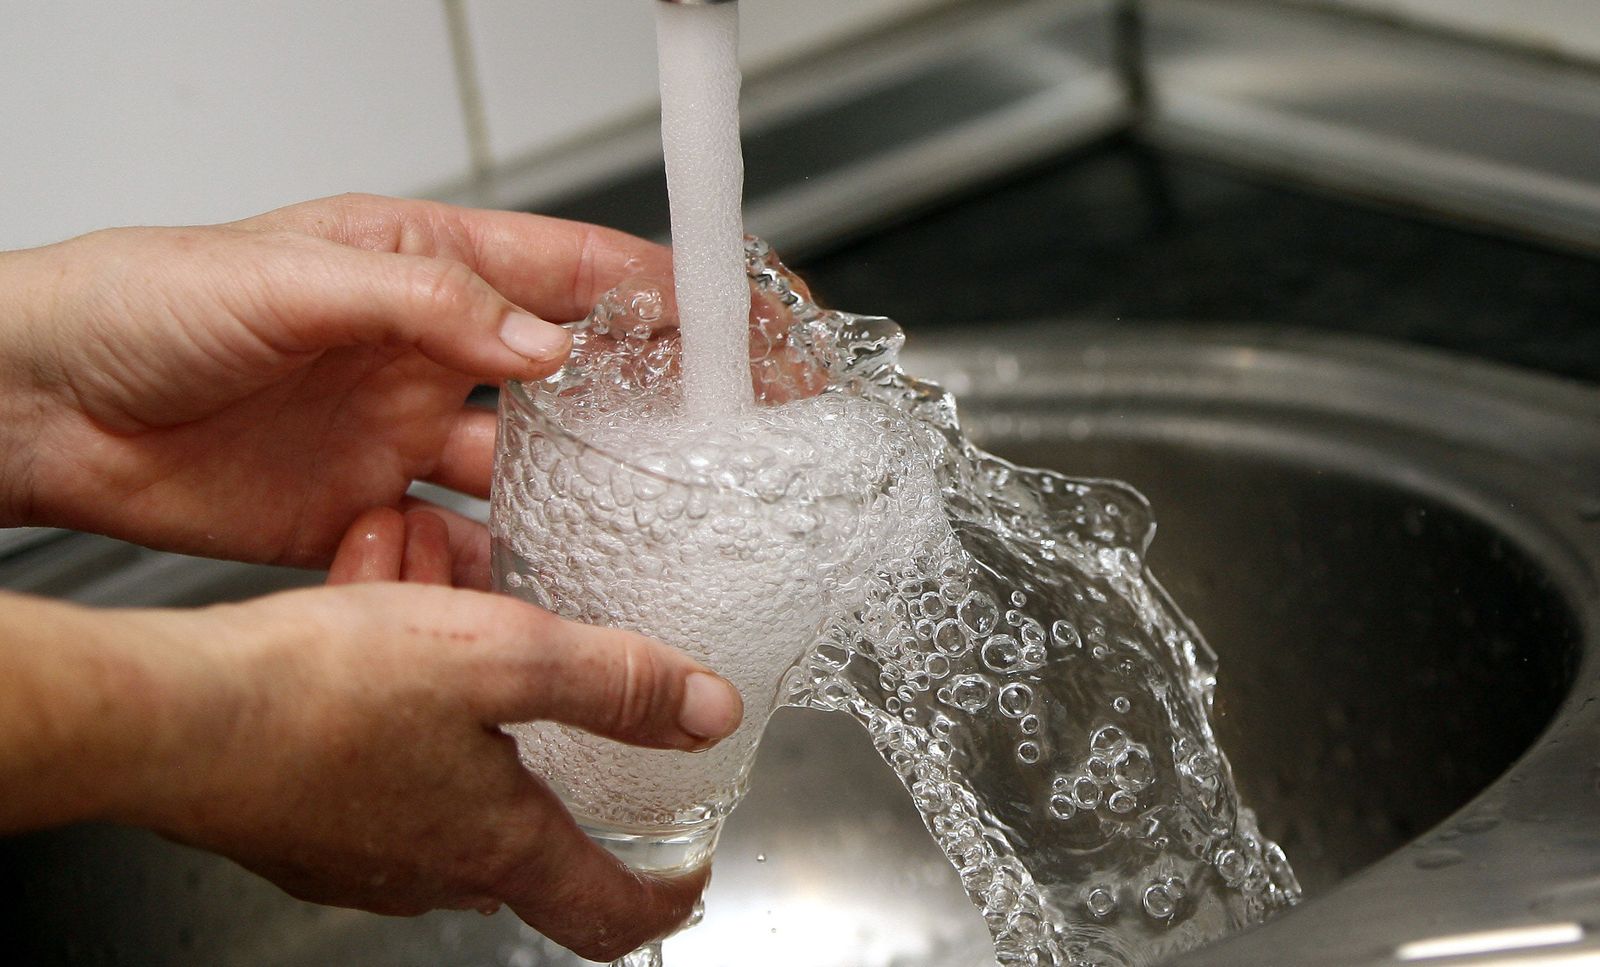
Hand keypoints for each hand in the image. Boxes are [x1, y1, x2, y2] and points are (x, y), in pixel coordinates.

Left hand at [0, 195, 669, 582]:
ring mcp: (403, 436)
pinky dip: (496, 573)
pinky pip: (457, 547)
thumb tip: (546, 343)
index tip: (750, 329)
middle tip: (736, 442)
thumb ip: (425, 304)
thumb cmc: (143, 303)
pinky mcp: (366, 513)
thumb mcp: (290, 277)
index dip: (674, 298)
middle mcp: (430, 354)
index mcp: (426, 268)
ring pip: (531, 473)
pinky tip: (530, 589)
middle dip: (661, 406)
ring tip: (650, 531)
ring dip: (587, 500)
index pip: (580, 275)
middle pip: (580, 380)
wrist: (42, 408)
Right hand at [0, 576, 741, 960]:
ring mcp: (360, 859)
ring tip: (461, 654)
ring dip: (472, 734)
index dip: (662, 898)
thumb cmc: (316, 692)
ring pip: (447, 804)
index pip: (606, 911)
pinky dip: (404, 729)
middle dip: (560, 777)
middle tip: (572, 729)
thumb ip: (611, 682)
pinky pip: (380, 783)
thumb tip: (706, 709)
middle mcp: (430, 869)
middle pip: (527, 852)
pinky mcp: (301, 830)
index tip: (688, 880)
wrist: (166, 717)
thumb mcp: (497, 656)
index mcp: (495, 842)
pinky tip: (384, 664)